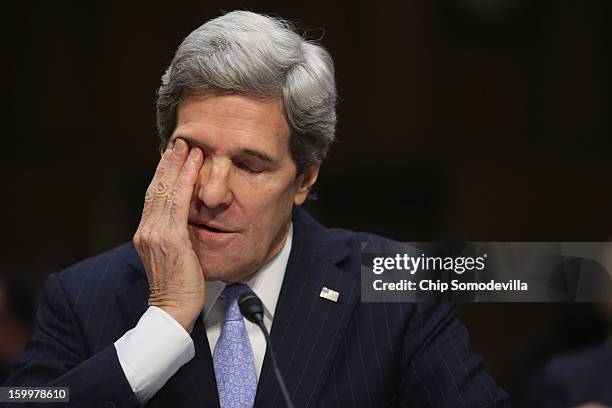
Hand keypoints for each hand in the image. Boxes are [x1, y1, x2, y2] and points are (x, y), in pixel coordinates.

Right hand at [133, 138, 204, 332]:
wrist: (173, 310)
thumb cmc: (178, 286)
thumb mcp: (173, 255)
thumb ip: (174, 235)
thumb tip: (187, 218)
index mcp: (146, 233)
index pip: (154, 196)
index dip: (163, 174)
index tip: (173, 156)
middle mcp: (146, 230)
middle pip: (156, 188)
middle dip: (168, 163)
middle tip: (179, 141)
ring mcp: (155, 234)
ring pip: (165, 191)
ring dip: (178, 166)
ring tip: (188, 146)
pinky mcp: (170, 239)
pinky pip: (179, 203)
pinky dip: (186, 181)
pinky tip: (194, 166)